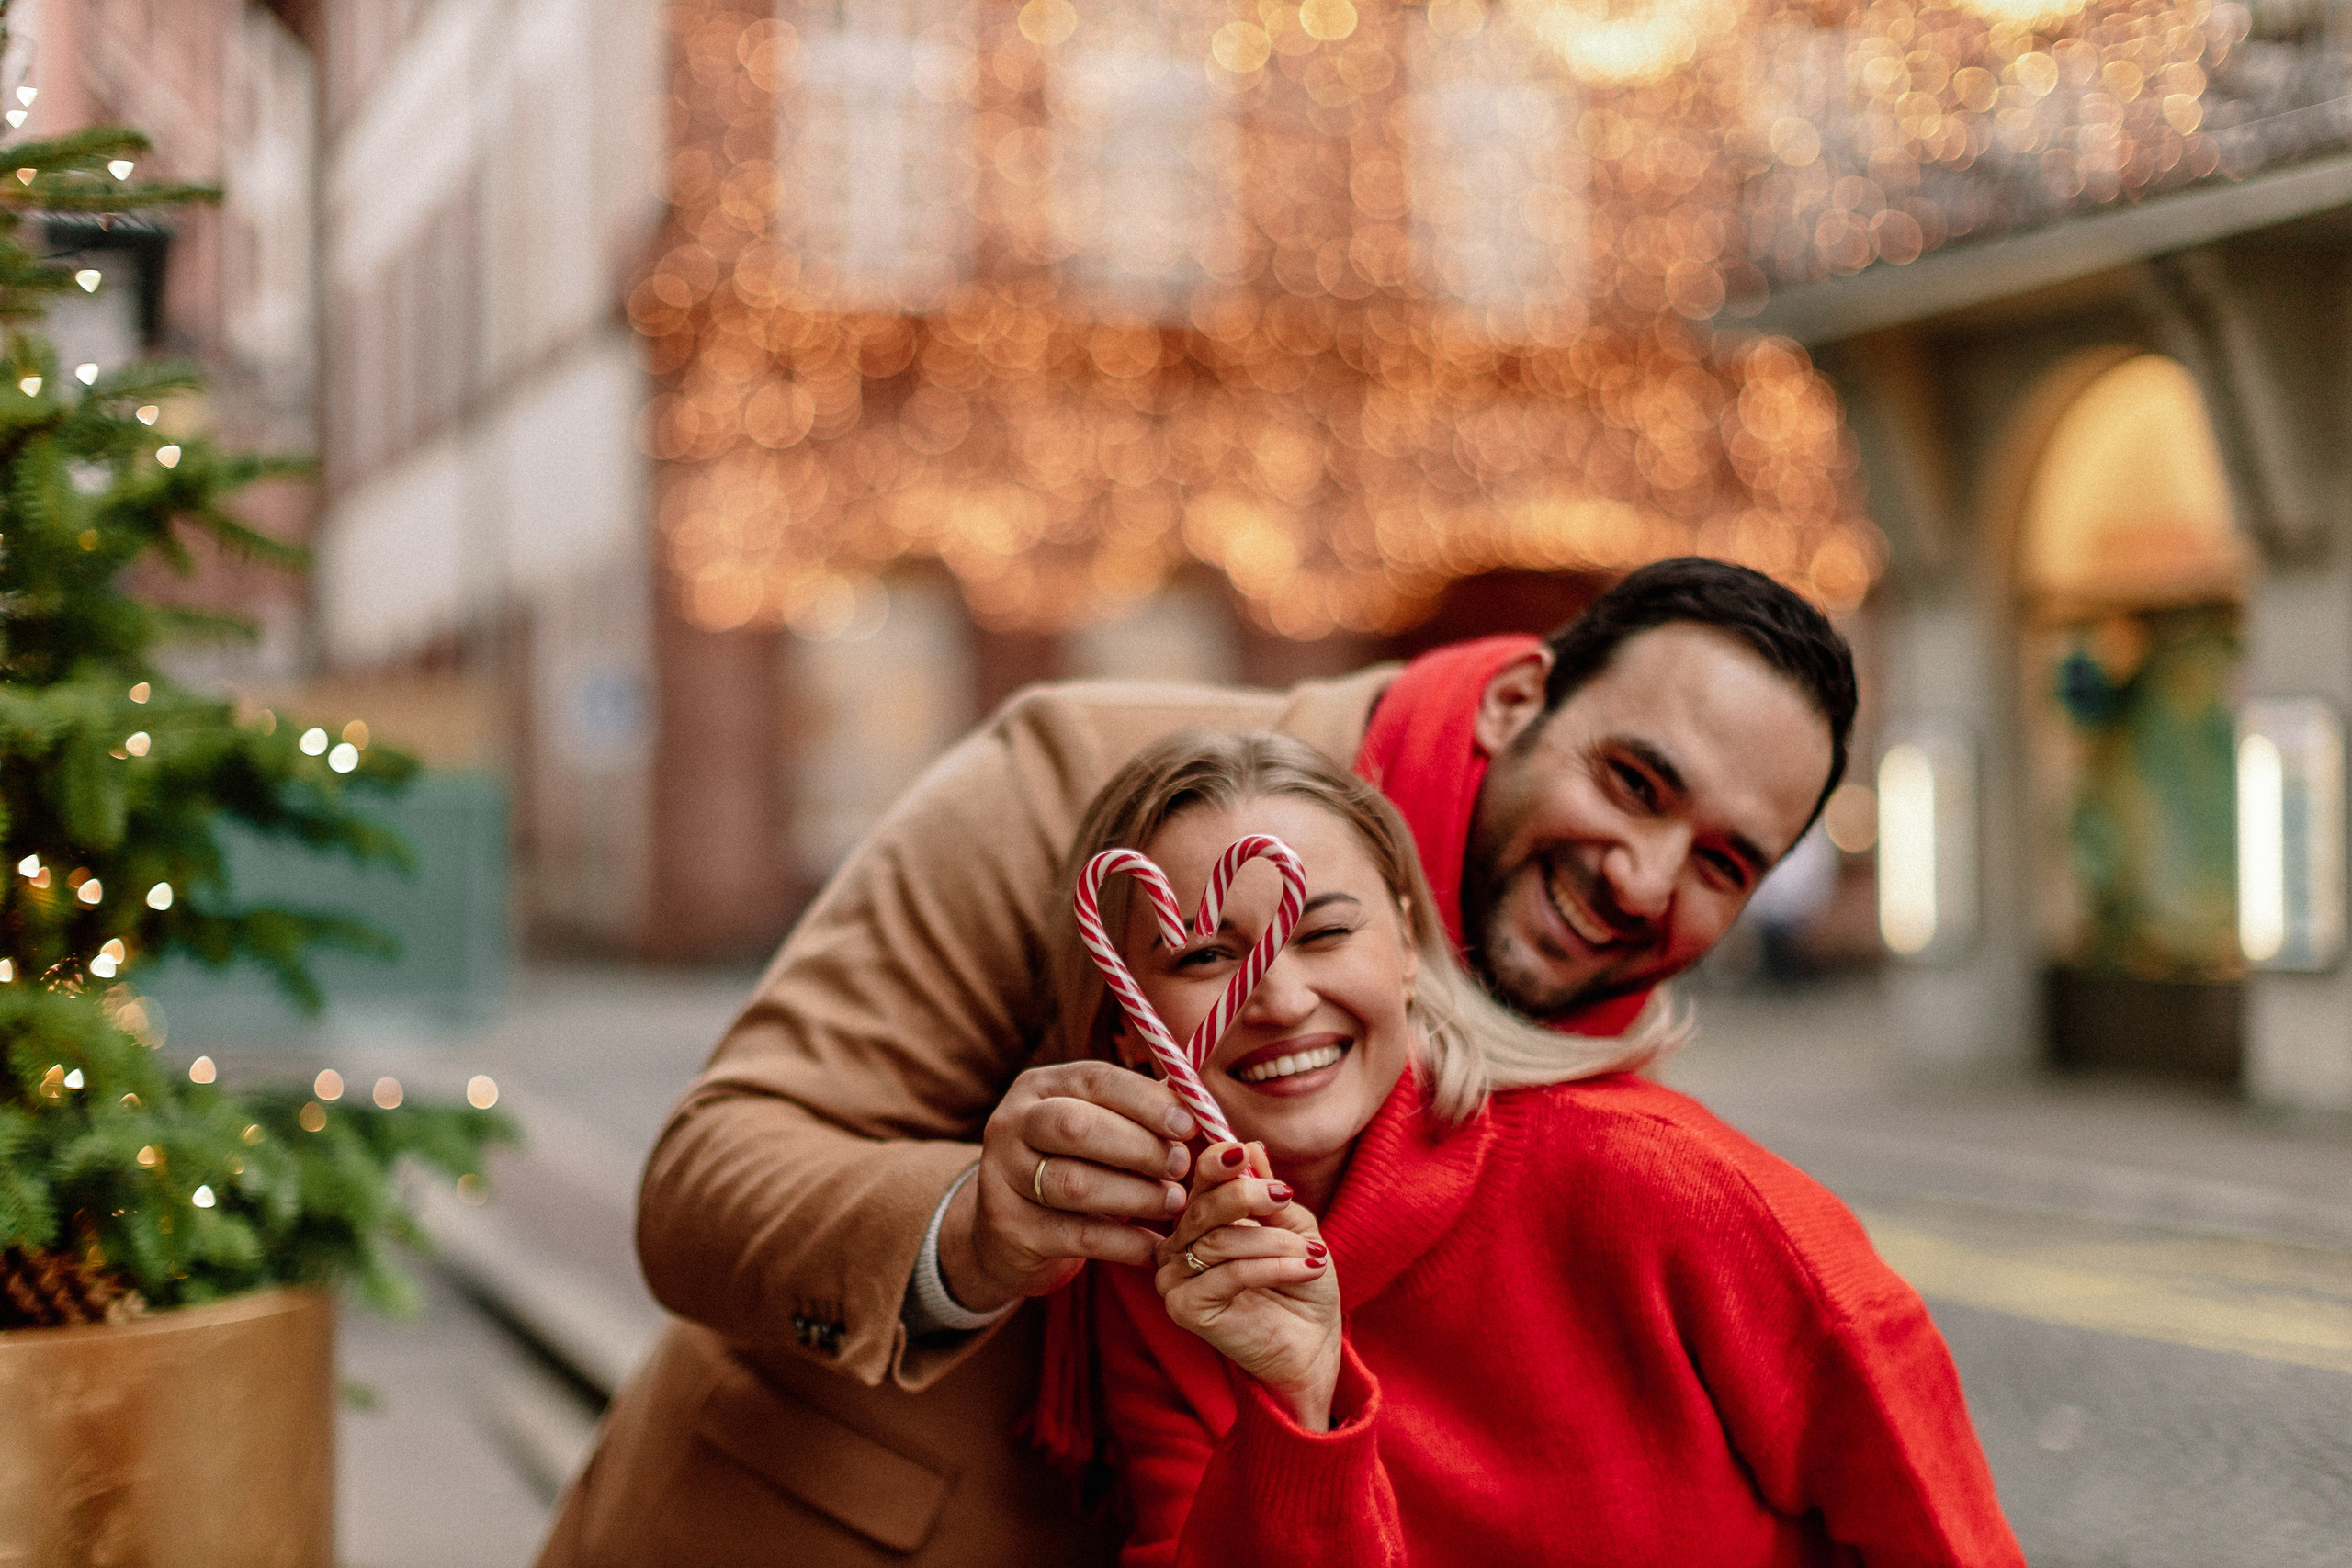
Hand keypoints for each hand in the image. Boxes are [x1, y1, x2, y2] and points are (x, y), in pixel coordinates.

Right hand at [938, 1059, 1198, 1312]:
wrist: (1008, 1232)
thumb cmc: (1072, 1166)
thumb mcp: (1095, 1129)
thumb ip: (1139, 1113)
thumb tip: (1198, 1100)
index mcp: (1040, 1087)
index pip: (1095, 1080)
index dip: (1145, 1100)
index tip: (1187, 1125)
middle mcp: (1013, 1125)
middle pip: (1077, 1127)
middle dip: (1140, 1146)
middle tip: (1181, 1166)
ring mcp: (1004, 1177)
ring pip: (1075, 1183)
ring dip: (1136, 1194)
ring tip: (1173, 1204)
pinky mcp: (1012, 1230)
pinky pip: (1078, 1236)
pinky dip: (1125, 1242)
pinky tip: (1155, 1246)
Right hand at [1156, 1141, 1340, 1428]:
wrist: (1313, 1346)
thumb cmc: (1302, 1285)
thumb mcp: (1294, 1228)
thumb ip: (1269, 1192)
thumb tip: (1250, 1147)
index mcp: (1200, 1222)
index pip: (1199, 1183)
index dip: (1216, 1163)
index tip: (1241, 1151)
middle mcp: (1178, 1247)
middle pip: (1203, 1207)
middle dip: (1247, 1196)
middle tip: (1284, 1196)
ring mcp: (1175, 1279)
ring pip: (1220, 1241)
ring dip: (1274, 1242)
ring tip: (1313, 1253)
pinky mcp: (1184, 1308)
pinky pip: (1228, 1274)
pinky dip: (1273, 1266)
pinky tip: (1307, 1268)